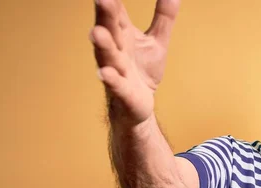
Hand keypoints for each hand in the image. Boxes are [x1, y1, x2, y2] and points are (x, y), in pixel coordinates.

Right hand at [90, 0, 179, 123]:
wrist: (139, 104)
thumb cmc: (143, 69)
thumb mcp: (157, 41)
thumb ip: (164, 17)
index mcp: (122, 34)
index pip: (116, 12)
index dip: (112, 0)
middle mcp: (116, 49)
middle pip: (109, 30)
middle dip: (105, 15)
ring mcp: (117, 70)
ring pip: (108, 56)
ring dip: (102, 45)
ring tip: (96, 33)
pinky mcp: (123, 92)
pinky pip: (116, 85)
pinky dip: (111, 79)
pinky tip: (105, 74)